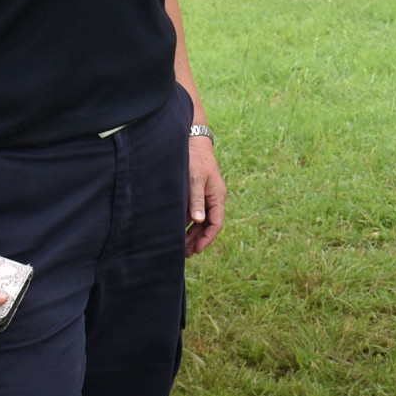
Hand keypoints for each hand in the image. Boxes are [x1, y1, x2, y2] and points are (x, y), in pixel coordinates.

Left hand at [187, 136, 226, 255]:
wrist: (193, 141)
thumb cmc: (195, 159)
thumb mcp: (194, 179)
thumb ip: (196, 200)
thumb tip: (198, 221)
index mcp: (217, 196)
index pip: (216, 223)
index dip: (208, 238)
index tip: (197, 249)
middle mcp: (214, 198)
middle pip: (209, 224)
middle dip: (199, 240)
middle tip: (187, 254)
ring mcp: (206, 196)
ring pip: (202, 220)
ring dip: (193, 234)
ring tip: (183, 247)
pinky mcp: (197, 193)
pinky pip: (195, 212)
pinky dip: (188, 223)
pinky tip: (178, 231)